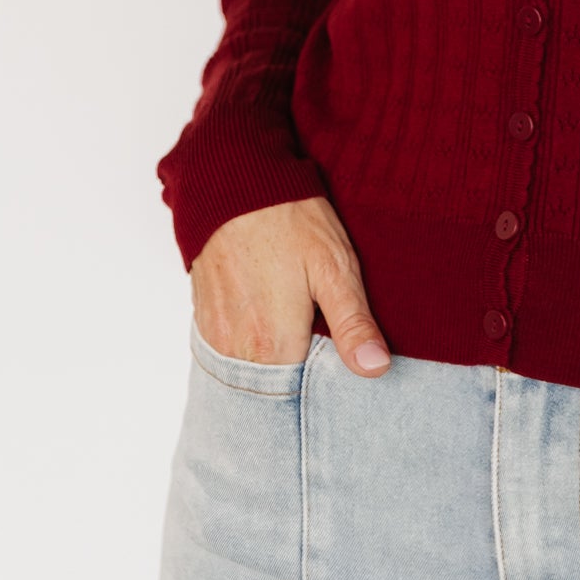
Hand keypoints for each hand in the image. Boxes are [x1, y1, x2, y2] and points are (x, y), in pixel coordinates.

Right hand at [190, 195, 390, 377]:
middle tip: (322, 353)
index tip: (340, 378)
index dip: (322, 393)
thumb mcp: (334, 266)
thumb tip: (376, 369)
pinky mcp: (204, 318)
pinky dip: (251, 350)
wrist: (233, 180)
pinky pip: (229, 352)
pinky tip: (272, 327)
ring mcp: (215, 335)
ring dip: (273, 366)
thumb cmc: (289, 220)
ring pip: (249, 373)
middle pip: (271, 391)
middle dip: (297, 386)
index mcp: (274, 345)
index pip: (299, 399)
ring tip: (300, 340)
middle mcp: (236, 349)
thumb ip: (353, 324)